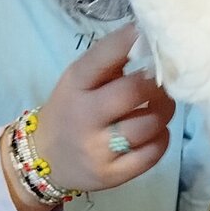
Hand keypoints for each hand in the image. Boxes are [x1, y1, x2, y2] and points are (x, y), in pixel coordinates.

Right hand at [35, 22, 174, 191]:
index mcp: (75, 84)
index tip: (150, 35)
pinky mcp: (112, 175)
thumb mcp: (79, 81)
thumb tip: (151, 39)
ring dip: (165, 111)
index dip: (132, 41)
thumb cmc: (71, 110)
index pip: (105, 56)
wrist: (45, 159)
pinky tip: (156, 131)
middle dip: (157, 83)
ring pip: (149, 124)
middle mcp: (84, 116)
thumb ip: (111, 61)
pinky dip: (162, 138)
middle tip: (164, 82)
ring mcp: (98, 149)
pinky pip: (152, 154)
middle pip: (134, 92)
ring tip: (162, 106)